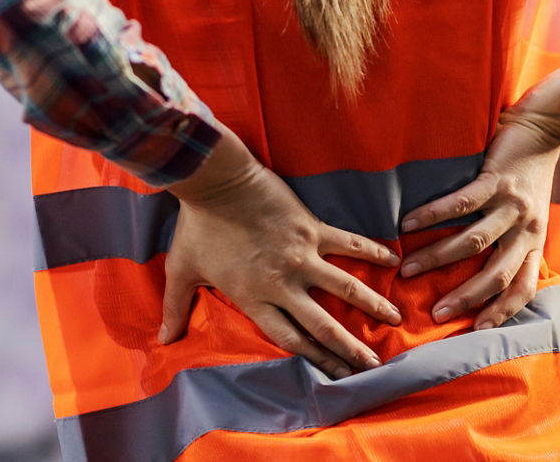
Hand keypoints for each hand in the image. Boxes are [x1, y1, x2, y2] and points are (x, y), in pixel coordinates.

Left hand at [159, 124, 401, 378]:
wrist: (215, 181)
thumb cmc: (196, 226)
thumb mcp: (182, 271)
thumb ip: (175, 309)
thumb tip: (163, 340)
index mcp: (255, 298)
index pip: (290, 339)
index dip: (315, 360)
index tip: (336, 378)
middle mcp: (283, 284)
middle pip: (323, 325)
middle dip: (349, 349)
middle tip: (373, 367)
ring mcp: (301, 256)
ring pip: (346, 288)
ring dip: (373, 304)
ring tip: (396, 318)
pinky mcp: (311, 228)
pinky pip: (348, 243)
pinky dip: (371, 251)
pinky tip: (392, 259)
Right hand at [396, 70, 559, 328]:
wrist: (547, 129)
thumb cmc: (531, 175)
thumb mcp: (530, 216)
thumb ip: (511, 241)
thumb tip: (478, 269)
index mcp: (534, 242)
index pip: (523, 287)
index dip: (502, 311)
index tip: (475, 328)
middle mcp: (526, 229)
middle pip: (496, 274)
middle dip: (465, 296)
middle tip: (434, 312)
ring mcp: (512, 205)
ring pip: (474, 242)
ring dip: (438, 257)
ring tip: (408, 268)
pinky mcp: (497, 180)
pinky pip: (462, 203)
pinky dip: (433, 214)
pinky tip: (408, 222)